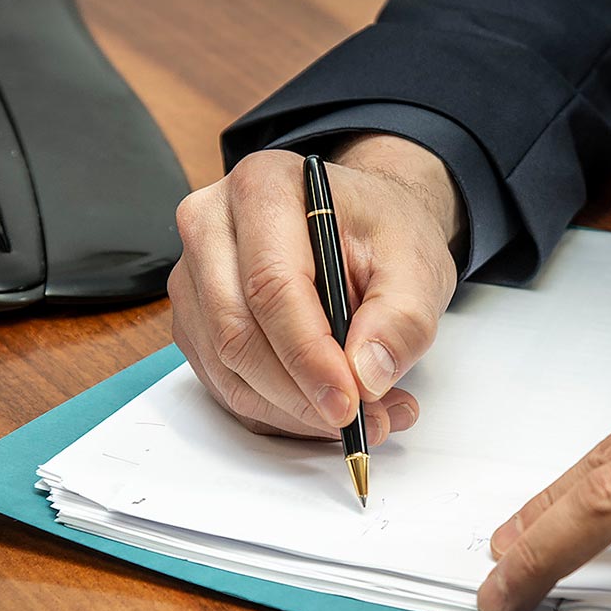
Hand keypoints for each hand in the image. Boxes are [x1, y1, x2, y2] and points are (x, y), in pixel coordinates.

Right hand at [169, 135, 463, 439]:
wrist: (363, 227)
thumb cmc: (381, 233)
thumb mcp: (417, 264)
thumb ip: (401, 318)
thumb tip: (366, 376)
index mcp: (264, 188)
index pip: (271, 285)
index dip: (308, 355)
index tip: (349, 402)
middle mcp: (211, 225)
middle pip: (237, 332)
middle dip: (301, 394)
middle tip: (363, 421)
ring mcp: (194, 275)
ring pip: (227, 369)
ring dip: (294, 411)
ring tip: (366, 415)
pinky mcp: (196, 319)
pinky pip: (225, 385)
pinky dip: (279, 411)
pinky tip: (328, 406)